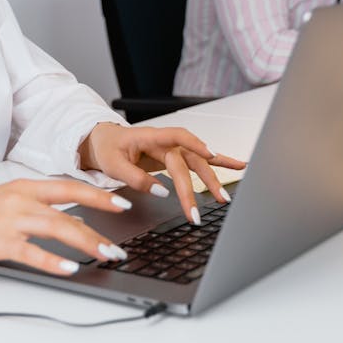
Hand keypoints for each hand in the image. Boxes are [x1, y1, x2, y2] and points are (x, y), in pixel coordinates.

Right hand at [0, 179, 134, 276]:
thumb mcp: (6, 205)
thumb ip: (39, 211)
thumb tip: (73, 221)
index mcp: (22, 186)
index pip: (69, 187)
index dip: (98, 194)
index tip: (123, 202)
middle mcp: (18, 199)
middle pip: (69, 210)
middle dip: (99, 228)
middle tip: (119, 245)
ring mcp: (7, 219)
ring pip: (56, 228)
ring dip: (85, 243)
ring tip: (106, 256)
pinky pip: (31, 251)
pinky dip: (53, 260)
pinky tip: (69, 268)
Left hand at [80, 123, 246, 225]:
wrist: (105, 140)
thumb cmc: (108, 149)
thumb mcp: (113, 165)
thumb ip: (135, 178)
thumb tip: (160, 191)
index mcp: (149, 137)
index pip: (176, 136)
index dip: (194, 144)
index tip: (208, 157)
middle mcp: (166, 141)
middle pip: (189, 160)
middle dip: (200, 184)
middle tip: (207, 206)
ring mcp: (173, 148)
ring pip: (198, 162)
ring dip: (213, 179)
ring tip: (224, 196)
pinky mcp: (177, 156)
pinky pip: (201, 159)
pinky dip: (220, 162)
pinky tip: (238, 166)